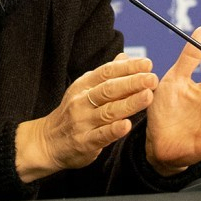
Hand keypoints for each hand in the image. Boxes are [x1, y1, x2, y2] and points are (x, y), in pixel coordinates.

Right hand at [15, 56, 158, 182]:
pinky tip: (127, 125)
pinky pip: (101, 135)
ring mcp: (82, 122)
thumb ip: (106, 75)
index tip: (147, 64)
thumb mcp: (84, 90)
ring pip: (108, 111)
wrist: (47, 142)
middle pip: (109, 89)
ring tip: (148, 96)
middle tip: (152, 78)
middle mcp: (81, 101)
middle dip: (133, 83)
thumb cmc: (72, 113)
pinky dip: (114, 130)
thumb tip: (125, 57)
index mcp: (83, 86)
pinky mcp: (84, 142)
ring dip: (129, 103)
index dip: (128, 68)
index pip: (107, 72)